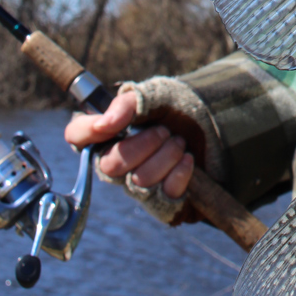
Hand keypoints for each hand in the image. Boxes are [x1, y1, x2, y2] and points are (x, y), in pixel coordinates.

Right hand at [65, 89, 193, 198]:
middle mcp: (118, 162)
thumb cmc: (181, 109)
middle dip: (143, 144)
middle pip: (110, 165)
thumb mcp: (158, 94)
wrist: (218, 125)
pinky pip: (162, 196)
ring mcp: (138, 184)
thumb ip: (129, 102)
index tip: (110, 124)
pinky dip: (180, 174)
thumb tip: (106, 122)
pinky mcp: (161, 201)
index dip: (87, 131)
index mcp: (109, 133)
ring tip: (179, 142)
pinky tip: (188, 161)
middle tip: (164, 130)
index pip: (78, 136)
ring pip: (139, 181)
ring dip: (166, 156)